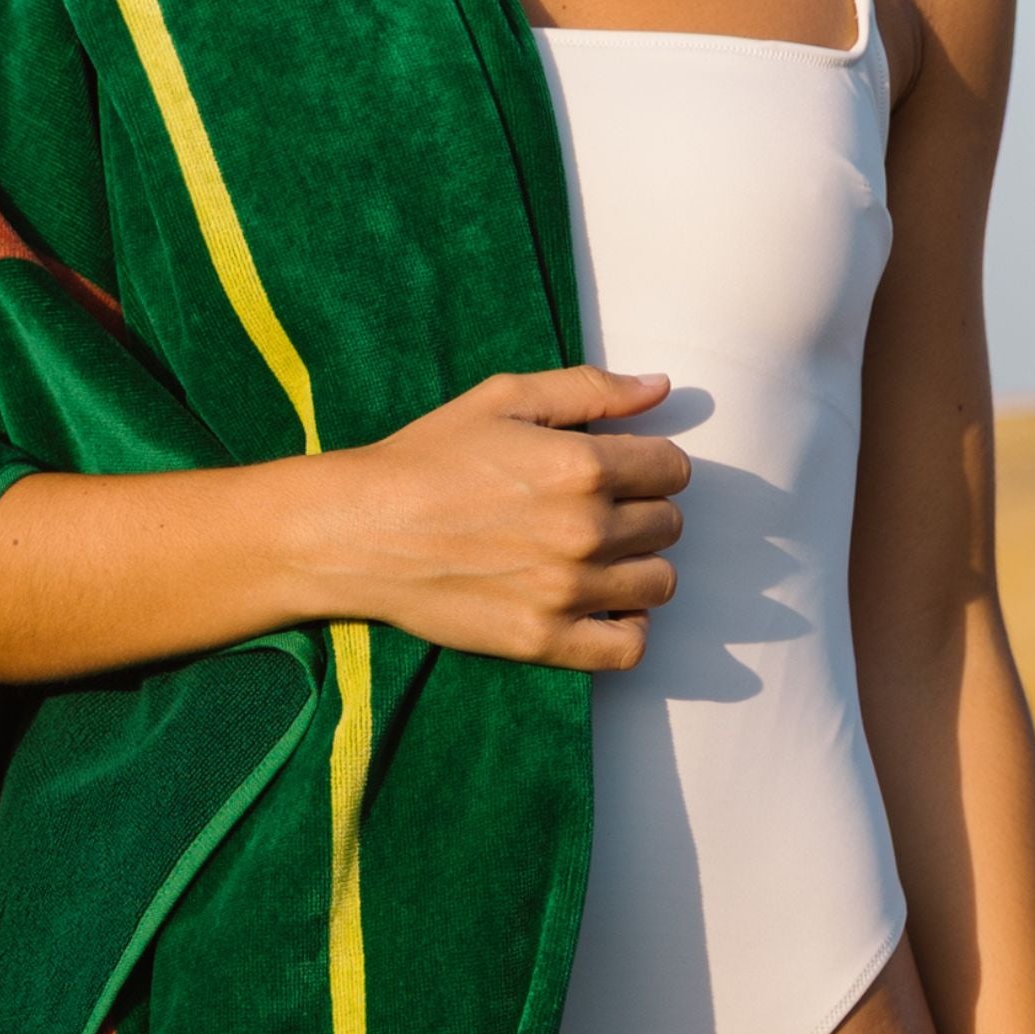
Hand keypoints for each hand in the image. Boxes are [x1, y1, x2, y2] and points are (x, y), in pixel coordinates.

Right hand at [322, 364, 689, 670]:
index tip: (619, 470)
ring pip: (659, 583)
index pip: (674, 469)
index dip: (650, 465)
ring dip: (638, 566)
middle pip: (669, 524)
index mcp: (582, 465)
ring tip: (597, 555)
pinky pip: (629, 647)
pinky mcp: (545, 640)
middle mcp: (585, 530)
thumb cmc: (428, 458)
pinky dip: (628, 627)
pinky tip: (603, 605)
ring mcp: (568, 591)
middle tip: (595, 510)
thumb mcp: (505, 399)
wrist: (360, 530)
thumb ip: (590, 389)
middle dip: (642, 511)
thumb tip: (662, 386)